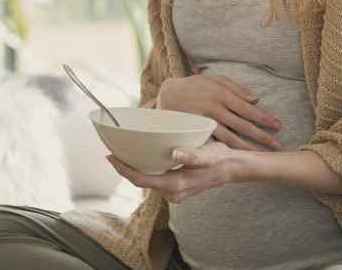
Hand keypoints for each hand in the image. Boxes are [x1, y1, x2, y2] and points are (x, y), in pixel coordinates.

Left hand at [106, 140, 249, 203]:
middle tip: (111, 149)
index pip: (141, 179)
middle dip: (124, 167)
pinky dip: (145, 168)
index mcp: (175, 185)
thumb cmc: (219, 159)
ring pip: (146, 180)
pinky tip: (140, 155)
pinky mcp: (174, 187)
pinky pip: (154, 178)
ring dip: (134, 167)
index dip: (123, 169)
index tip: (110, 156)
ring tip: (122, 150)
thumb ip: (193, 156)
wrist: (232, 167)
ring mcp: (173, 192)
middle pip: (140, 181)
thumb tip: (176, 153)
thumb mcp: (208, 155)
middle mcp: (172, 192)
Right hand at [157, 70, 281, 150]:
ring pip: (230, 138)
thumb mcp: (214, 79)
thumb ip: (236, 88)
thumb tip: (256, 99)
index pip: (248, 109)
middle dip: (262, 136)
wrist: (167, 94)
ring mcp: (204, 121)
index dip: (264, 118)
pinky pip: (214, 143)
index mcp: (222, 94)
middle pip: (243, 125)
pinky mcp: (195, 131)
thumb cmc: (194, 86)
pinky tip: (237, 157)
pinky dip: (226, 151)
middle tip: (277, 145)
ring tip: (260, 155)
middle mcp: (215, 107)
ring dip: (247, 147)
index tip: (278, 126)